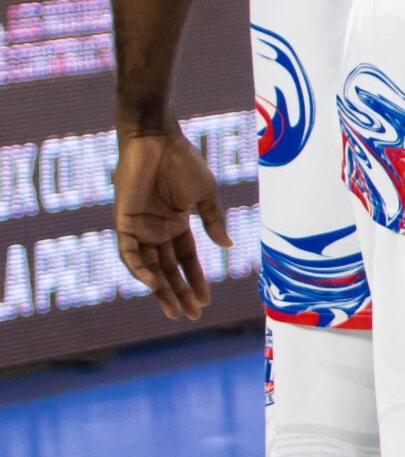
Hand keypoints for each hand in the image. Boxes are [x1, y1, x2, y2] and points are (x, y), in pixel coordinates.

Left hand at [113, 127, 229, 320]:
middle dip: (180, 293)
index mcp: (177, 223)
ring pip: (150, 268)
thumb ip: (213, 220)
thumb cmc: (184, 161)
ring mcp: (140, 228)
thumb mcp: (204, 194)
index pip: (186, 259)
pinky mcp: (124, 223)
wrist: (157, 140)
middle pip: (168, 269)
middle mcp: (157, 230)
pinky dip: (140, 270)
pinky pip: (129, 254)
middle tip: (191, 316)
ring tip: (174, 310)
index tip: (206, 300)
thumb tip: (227, 245)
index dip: (197, 279)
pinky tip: (154, 285)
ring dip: (161, 290)